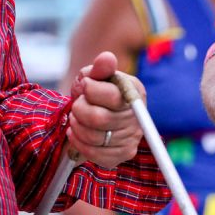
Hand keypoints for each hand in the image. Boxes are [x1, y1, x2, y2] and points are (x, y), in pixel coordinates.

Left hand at [67, 51, 145, 167]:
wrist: (96, 114)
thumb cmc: (96, 93)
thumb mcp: (95, 76)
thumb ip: (100, 68)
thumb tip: (107, 58)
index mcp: (135, 94)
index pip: (112, 96)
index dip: (91, 90)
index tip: (85, 85)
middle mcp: (138, 118)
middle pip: (99, 119)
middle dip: (80, 109)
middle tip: (78, 104)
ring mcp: (131, 139)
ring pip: (94, 137)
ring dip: (77, 125)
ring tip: (77, 117)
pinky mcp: (122, 155)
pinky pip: (94, 154)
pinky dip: (79, 142)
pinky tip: (78, 132)